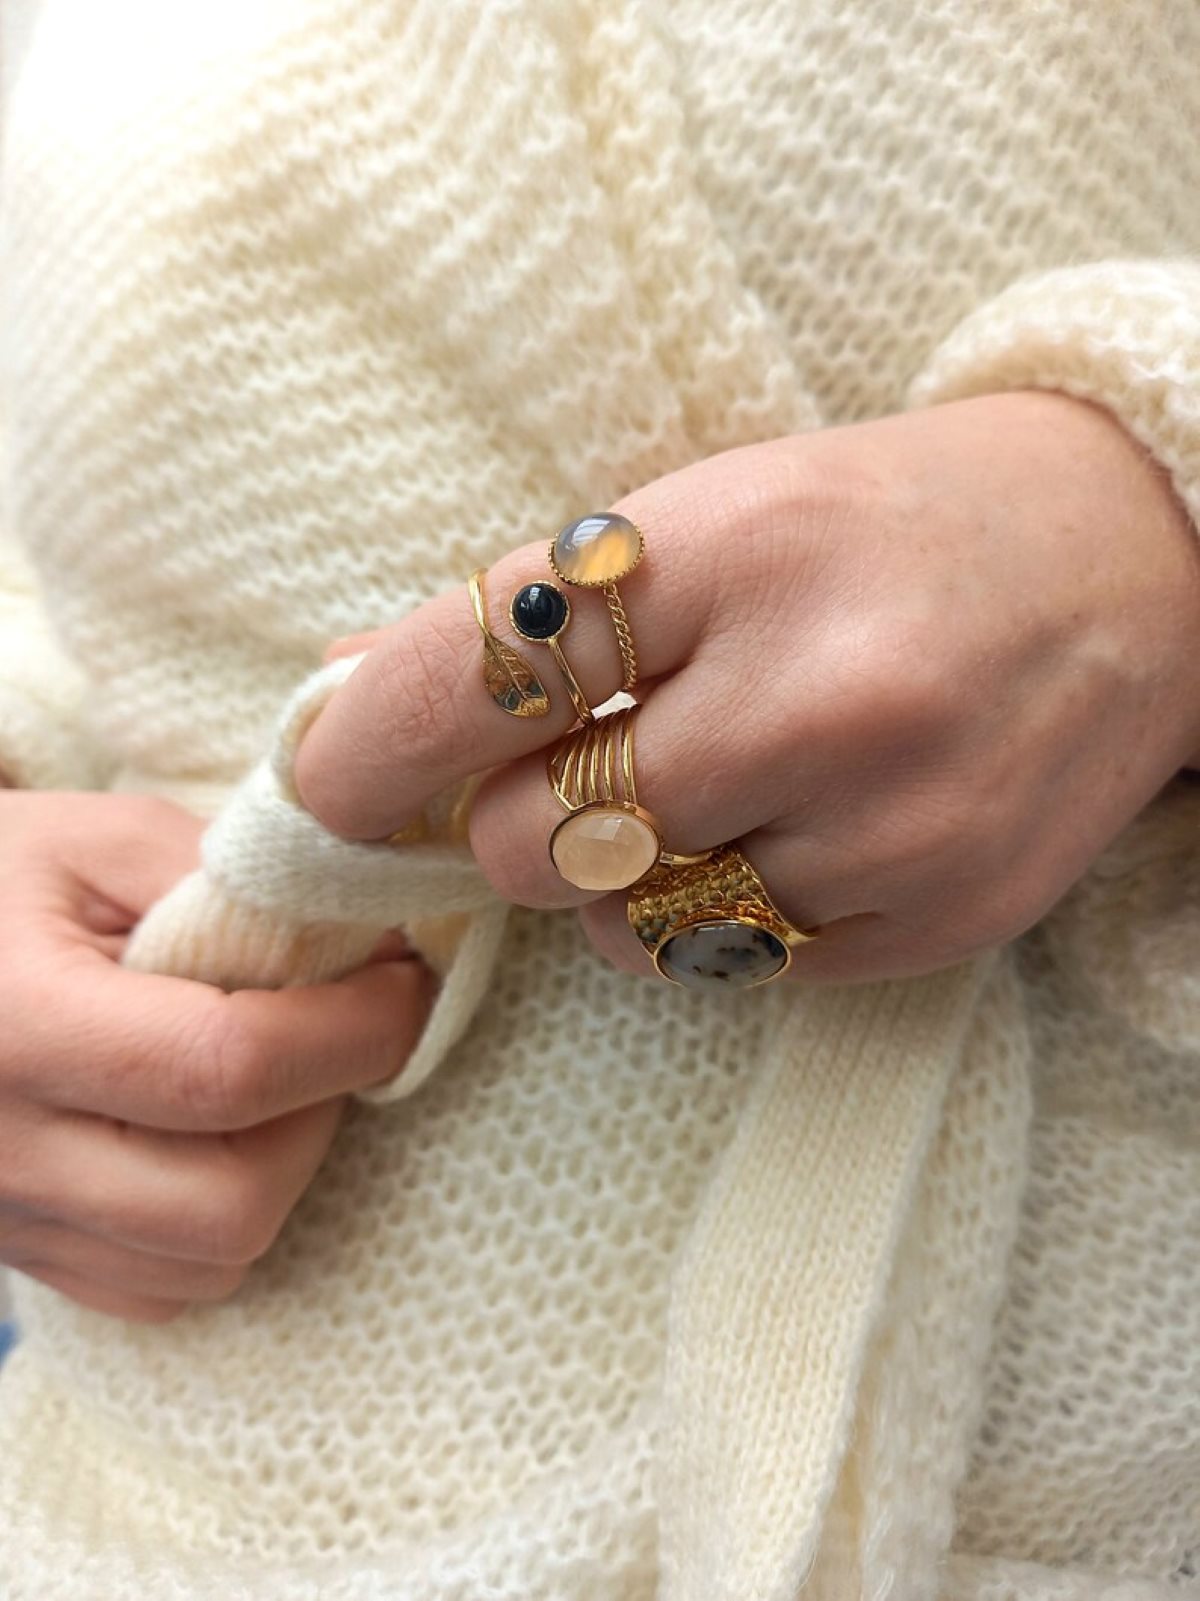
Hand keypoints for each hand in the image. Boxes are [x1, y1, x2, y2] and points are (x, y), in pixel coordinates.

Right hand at [0, 792, 433, 1321]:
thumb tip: (362, 943)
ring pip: (208, 1263)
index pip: (226, 1069)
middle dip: (322, 1115)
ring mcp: (10, 1222)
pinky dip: (222, 1224)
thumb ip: (227, 883)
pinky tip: (215, 1136)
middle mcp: (5, 1153)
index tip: (406, 982)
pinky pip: (162, 1287)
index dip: (351, 1030)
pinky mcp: (24, 1257)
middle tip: (336, 1034)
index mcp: (20, 1026)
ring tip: (271, 1078)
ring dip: (281, 1170)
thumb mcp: (97, 839)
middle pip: (228, 1205)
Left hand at [295, 390, 1199, 984]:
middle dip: (521, 820)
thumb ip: (548, 610)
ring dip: (619, 881)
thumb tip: (350, 691)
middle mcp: (816, 691)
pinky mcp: (938, 917)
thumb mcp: (725, 509)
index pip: (481, 669)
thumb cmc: (895, 525)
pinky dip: (720, 920)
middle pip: (537, 839)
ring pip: (628, 928)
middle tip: (579, 772)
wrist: (1136, 562)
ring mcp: (887, 823)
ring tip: (708, 798)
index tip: (324, 784)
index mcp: (739, 545)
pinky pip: (738, 970)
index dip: (367, 743)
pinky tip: (791, 836)